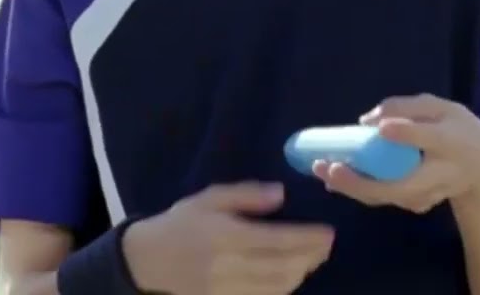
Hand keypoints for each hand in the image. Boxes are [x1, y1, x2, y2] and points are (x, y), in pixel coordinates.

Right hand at [124, 182, 334, 294]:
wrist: (150, 259)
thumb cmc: (182, 223)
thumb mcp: (209, 199)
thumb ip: (245, 195)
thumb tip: (281, 194)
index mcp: (226, 235)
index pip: (278, 240)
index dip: (308, 238)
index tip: (328, 232)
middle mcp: (230, 264)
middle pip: (283, 266)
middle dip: (311, 256)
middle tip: (327, 245)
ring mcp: (229, 288)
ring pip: (278, 285)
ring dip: (301, 273)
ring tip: (313, 259)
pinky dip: (284, 288)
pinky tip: (292, 275)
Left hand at [312, 94, 479, 212]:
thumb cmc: (456, 130)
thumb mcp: (441, 107)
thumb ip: (407, 106)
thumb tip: (368, 120)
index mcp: (450, 141)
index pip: (429, 138)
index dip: (407, 134)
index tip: (383, 128)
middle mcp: (441, 173)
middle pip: (401, 184)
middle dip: (362, 181)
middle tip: (330, 167)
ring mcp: (429, 194)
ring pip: (388, 196)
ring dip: (352, 187)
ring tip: (320, 169)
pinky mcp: (416, 204)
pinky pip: (385, 198)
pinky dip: (357, 189)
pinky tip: (332, 176)